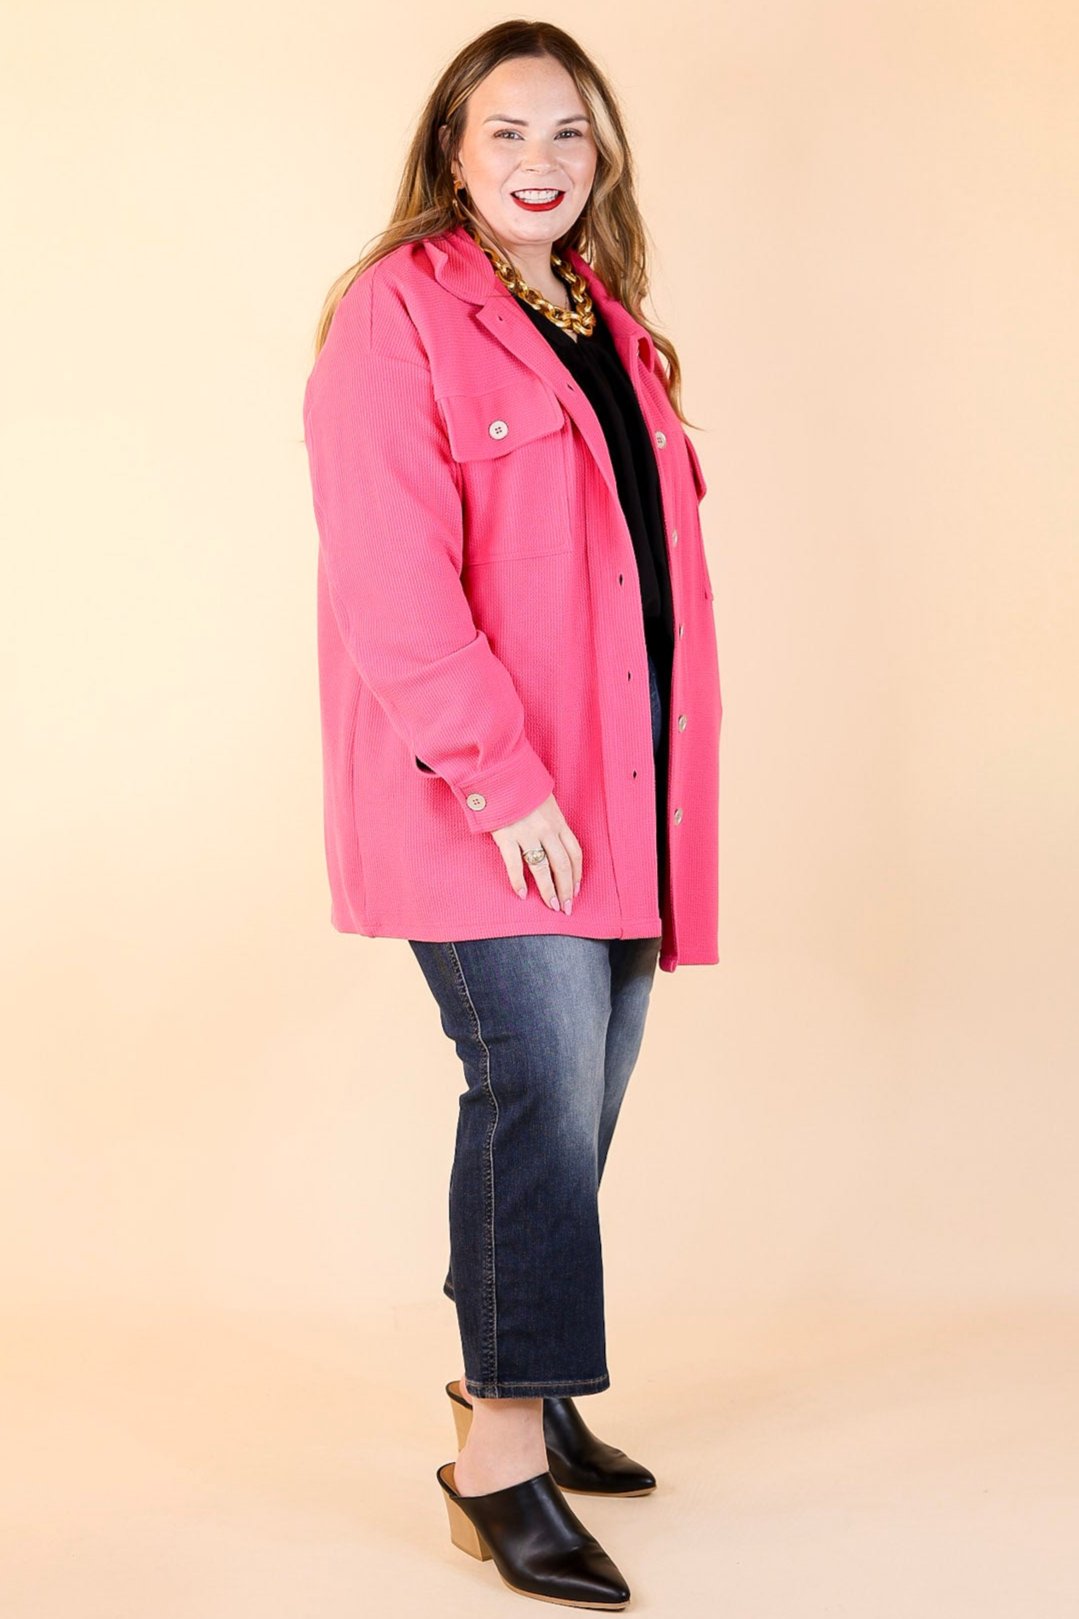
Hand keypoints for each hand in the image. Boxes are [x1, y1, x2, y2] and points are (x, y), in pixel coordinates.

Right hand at [491, 793, 581, 912]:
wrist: (499, 773)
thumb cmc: (522, 787)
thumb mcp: (546, 802)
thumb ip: (552, 823)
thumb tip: (555, 844)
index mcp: (558, 821)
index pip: (575, 853)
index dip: (577, 875)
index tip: (576, 890)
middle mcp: (546, 829)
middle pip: (562, 865)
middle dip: (566, 889)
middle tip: (565, 906)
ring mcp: (526, 833)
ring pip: (542, 868)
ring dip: (548, 890)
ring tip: (551, 905)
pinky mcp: (506, 837)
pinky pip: (514, 865)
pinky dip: (519, 882)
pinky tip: (522, 894)